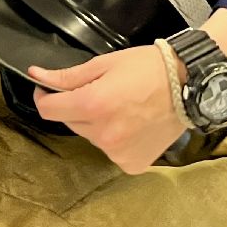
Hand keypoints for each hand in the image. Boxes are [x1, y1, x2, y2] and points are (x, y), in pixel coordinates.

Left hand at [29, 47, 185, 173]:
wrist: (189, 86)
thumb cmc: (149, 68)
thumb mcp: (104, 64)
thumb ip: (68, 76)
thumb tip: (38, 76)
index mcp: (92, 105)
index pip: (48, 109)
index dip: (44, 96)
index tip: (49, 88)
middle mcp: (102, 134)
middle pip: (70, 122)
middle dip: (76, 106)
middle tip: (99, 90)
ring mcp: (117, 152)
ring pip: (91, 136)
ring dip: (97, 123)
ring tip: (122, 106)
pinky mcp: (132, 163)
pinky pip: (111, 150)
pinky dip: (116, 138)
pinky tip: (132, 123)